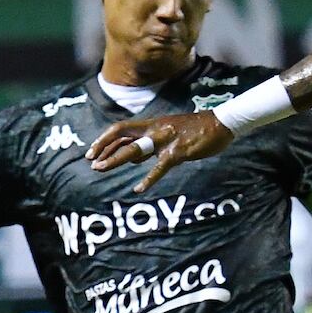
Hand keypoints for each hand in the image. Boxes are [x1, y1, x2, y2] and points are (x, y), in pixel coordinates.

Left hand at [86, 111, 232, 190]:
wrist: (221, 123)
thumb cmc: (196, 129)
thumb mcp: (168, 132)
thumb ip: (149, 143)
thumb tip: (131, 157)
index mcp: (152, 124)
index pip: (121, 129)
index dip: (104, 140)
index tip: (92, 151)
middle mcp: (154, 129)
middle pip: (121, 135)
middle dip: (103, 148)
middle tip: (90, 161)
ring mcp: (165, 140)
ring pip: (134, 149)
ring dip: (115, 159)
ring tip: (100, 169)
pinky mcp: (178, 152)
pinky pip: (159, 167)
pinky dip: (148, 179)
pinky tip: (138, 189)